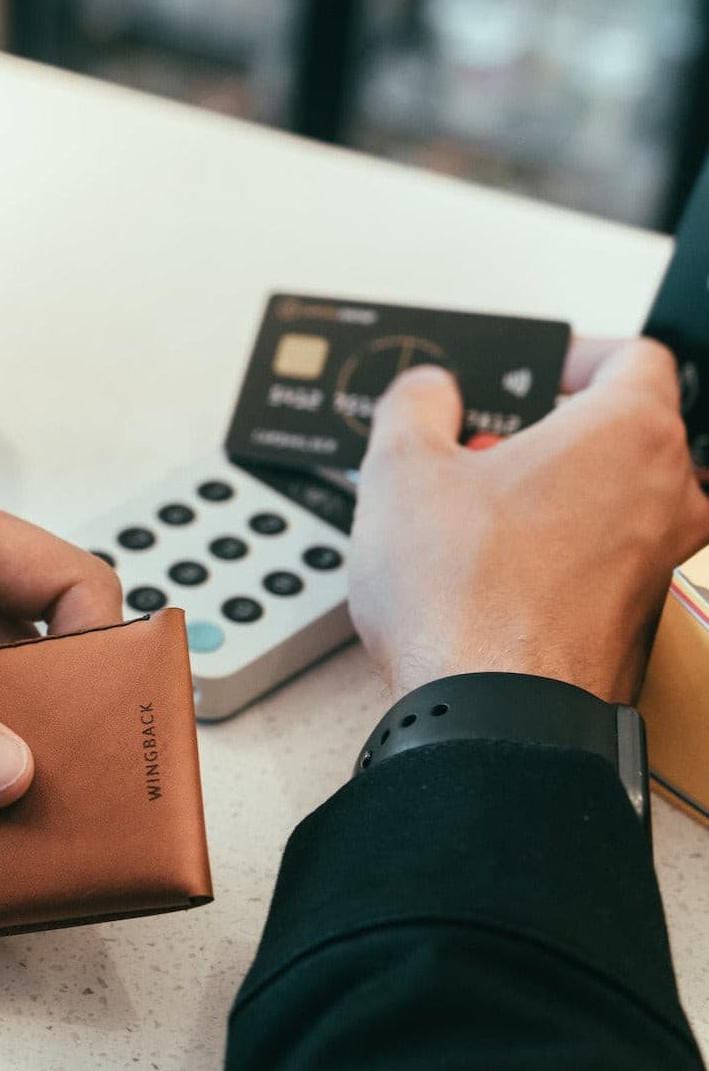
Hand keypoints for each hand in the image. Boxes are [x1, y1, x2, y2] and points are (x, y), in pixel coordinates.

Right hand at [348, 338, 708, 703]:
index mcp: (628, 433)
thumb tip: (428, 391)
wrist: (492, 717)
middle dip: (550, 431)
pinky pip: (605, 556)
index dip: (574, 353)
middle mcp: (668, 495)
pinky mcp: (641, 619)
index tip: (533, 372)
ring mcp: (662, 563)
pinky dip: (559, 549)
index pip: (633, 354)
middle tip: (483, 446)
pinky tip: (492, 569)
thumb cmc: (467, 601)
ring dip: (552, 492)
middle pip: (622, 429)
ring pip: (614, 498)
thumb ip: (416, 404)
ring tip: (476, 512)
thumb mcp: (402, 470)